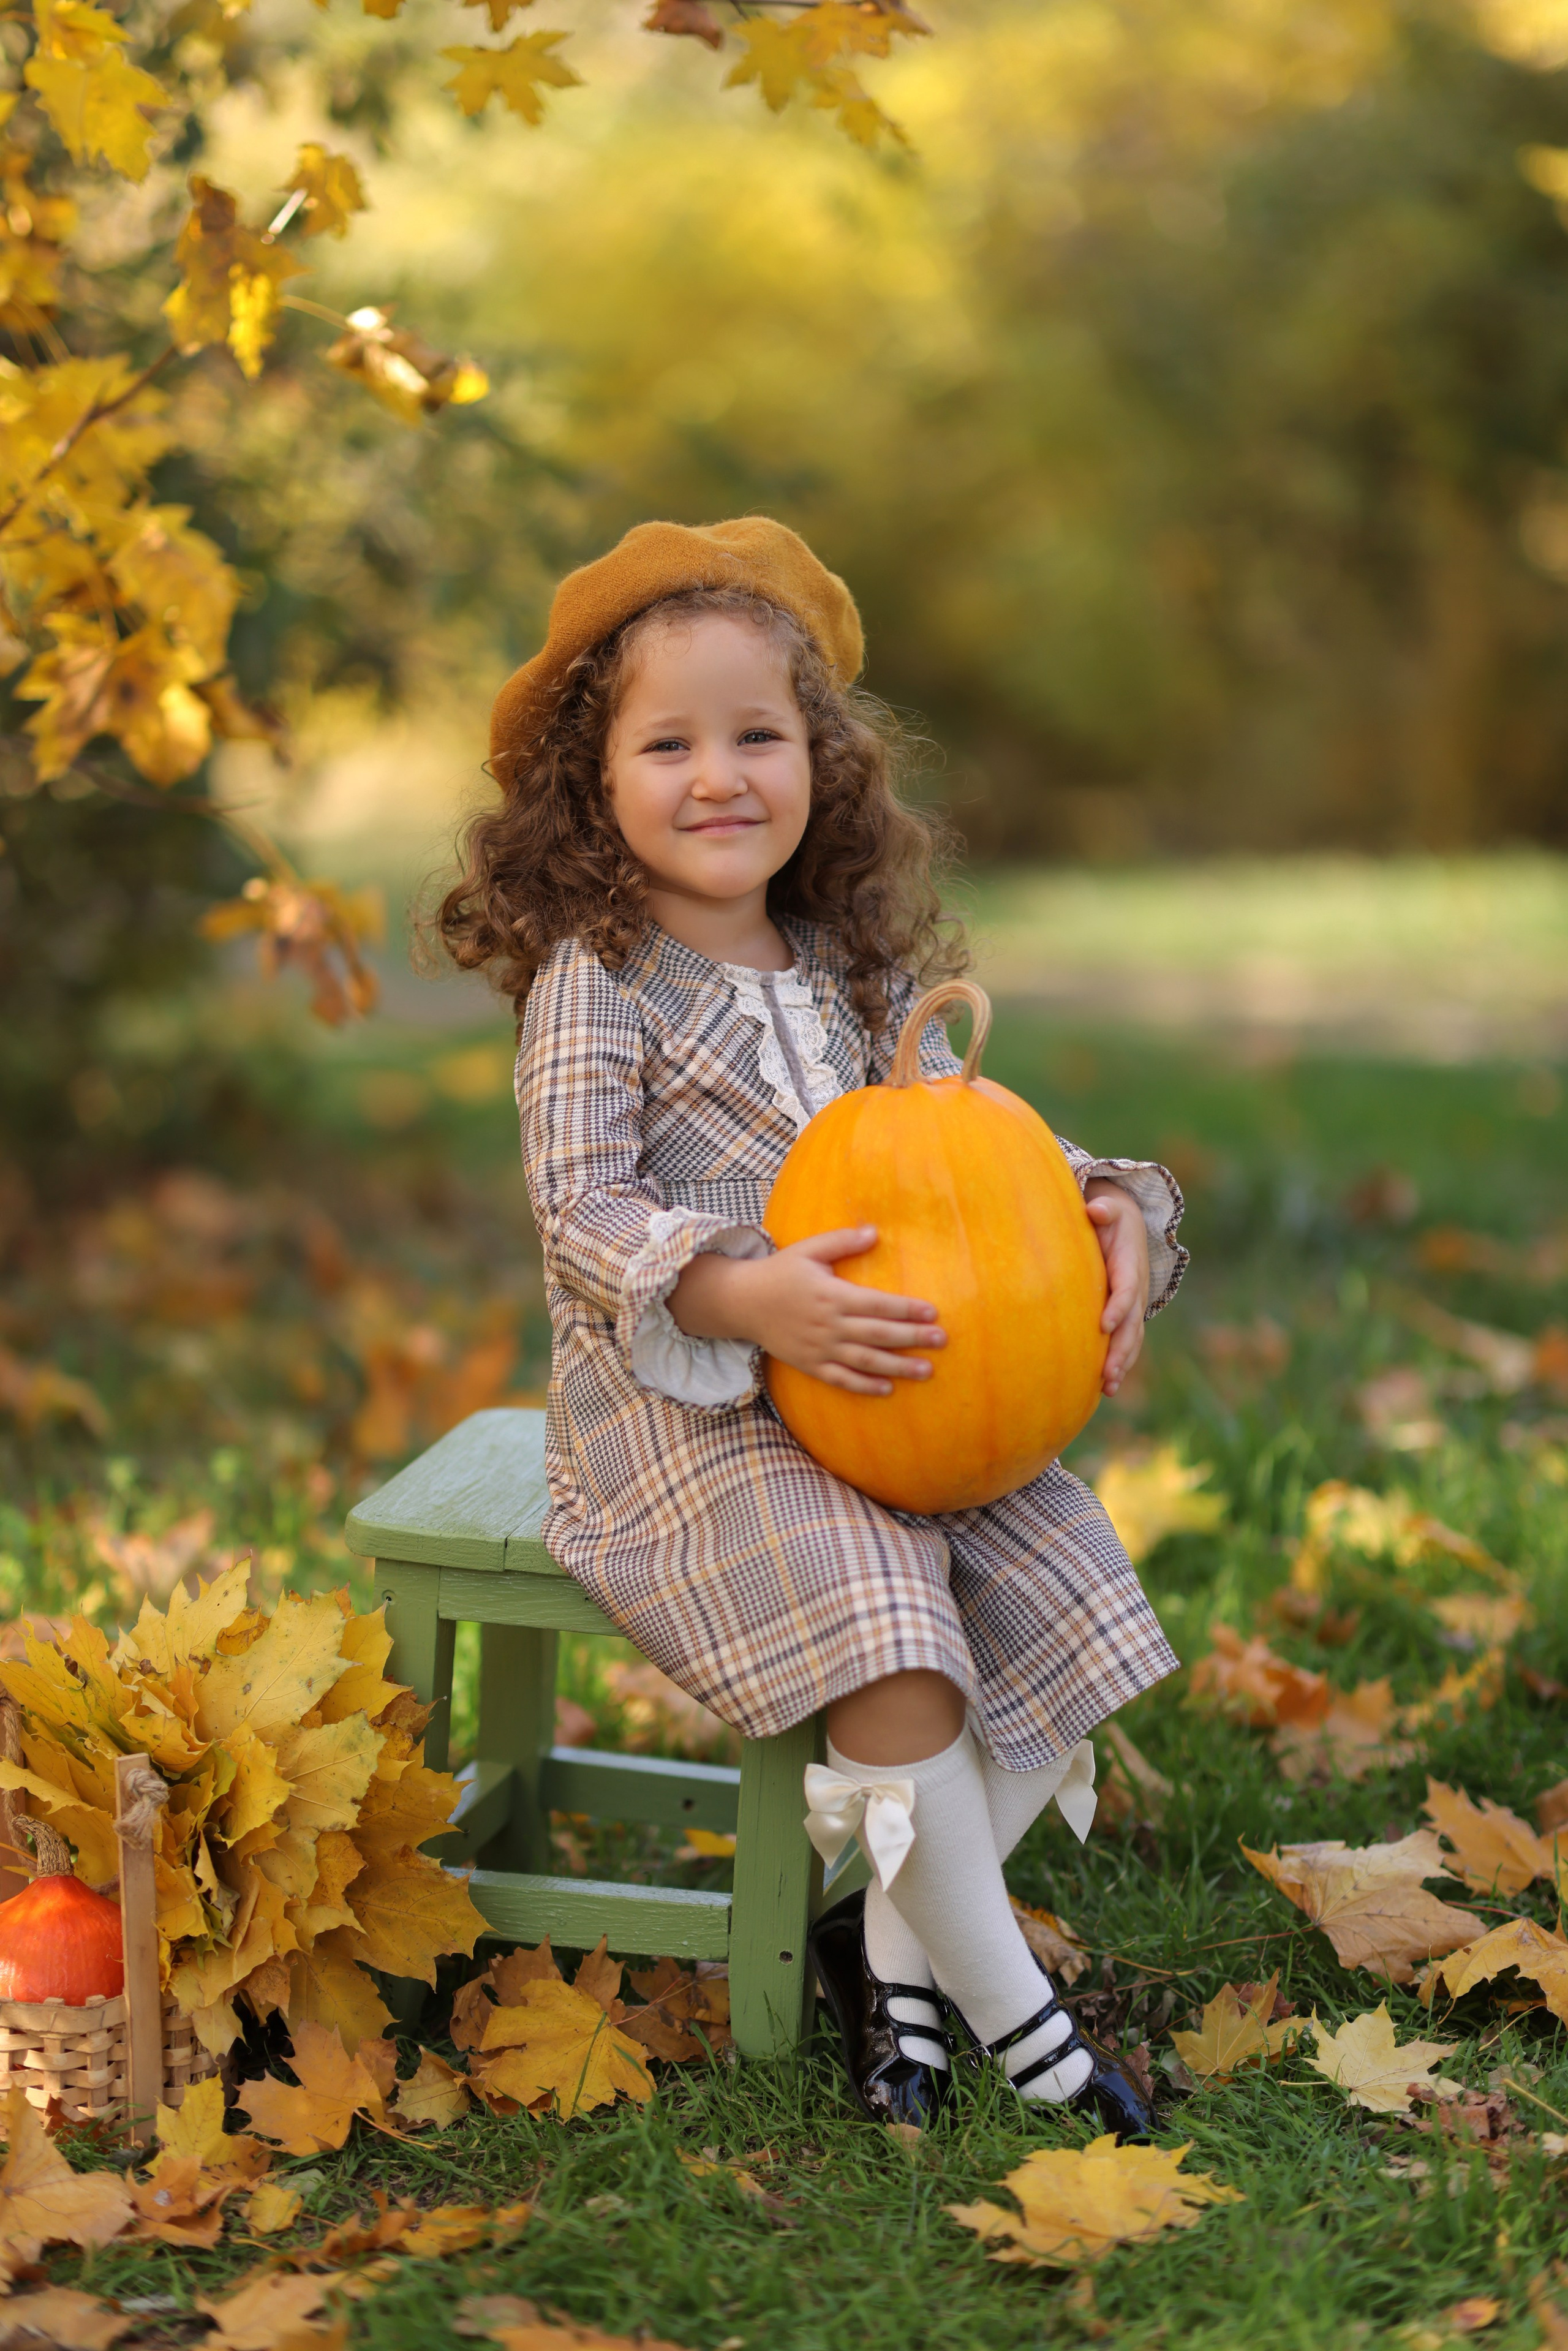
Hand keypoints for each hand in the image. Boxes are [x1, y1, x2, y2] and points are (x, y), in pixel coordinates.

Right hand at [668, 1228, 943, 1396]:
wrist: (742, 1302)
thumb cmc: (780, 1272)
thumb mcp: (808, 1250)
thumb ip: (842, 1241)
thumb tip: (875, 1232)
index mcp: (832, 1295)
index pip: (878, 1304)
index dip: (906, 1309)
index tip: (933, 1312)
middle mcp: (829, 1325)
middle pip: (878, 1334)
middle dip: (912, 1338)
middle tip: (942, 1341)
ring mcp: (819, 1348)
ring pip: (865, 1361)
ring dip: (898, 1367)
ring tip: (927, 1371)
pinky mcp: (810, 1365)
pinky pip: (840, 1380)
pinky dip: (864, 1386)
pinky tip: (887, 1389)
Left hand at [1084, 1181, 1148, 1396]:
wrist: (1128, 1228)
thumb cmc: (1110, 1218)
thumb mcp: (1109, 1208)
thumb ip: (1104, 1209)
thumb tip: (1095, 1209)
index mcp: (1129, 1266)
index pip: (1125, 1290)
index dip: (1118, 1307)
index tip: (1103, 1326)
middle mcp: (1136, 1289)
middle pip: (1131, 1324)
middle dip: (1120, 1349)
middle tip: (1107, 1373)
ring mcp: (1134, 1305)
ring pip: (1132, 1338)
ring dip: (1121, 1363)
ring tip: (1108, 1387)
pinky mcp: (1128, 1316)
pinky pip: (1127, 1342)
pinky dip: (1120, 1363)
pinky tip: (1105, 1387)